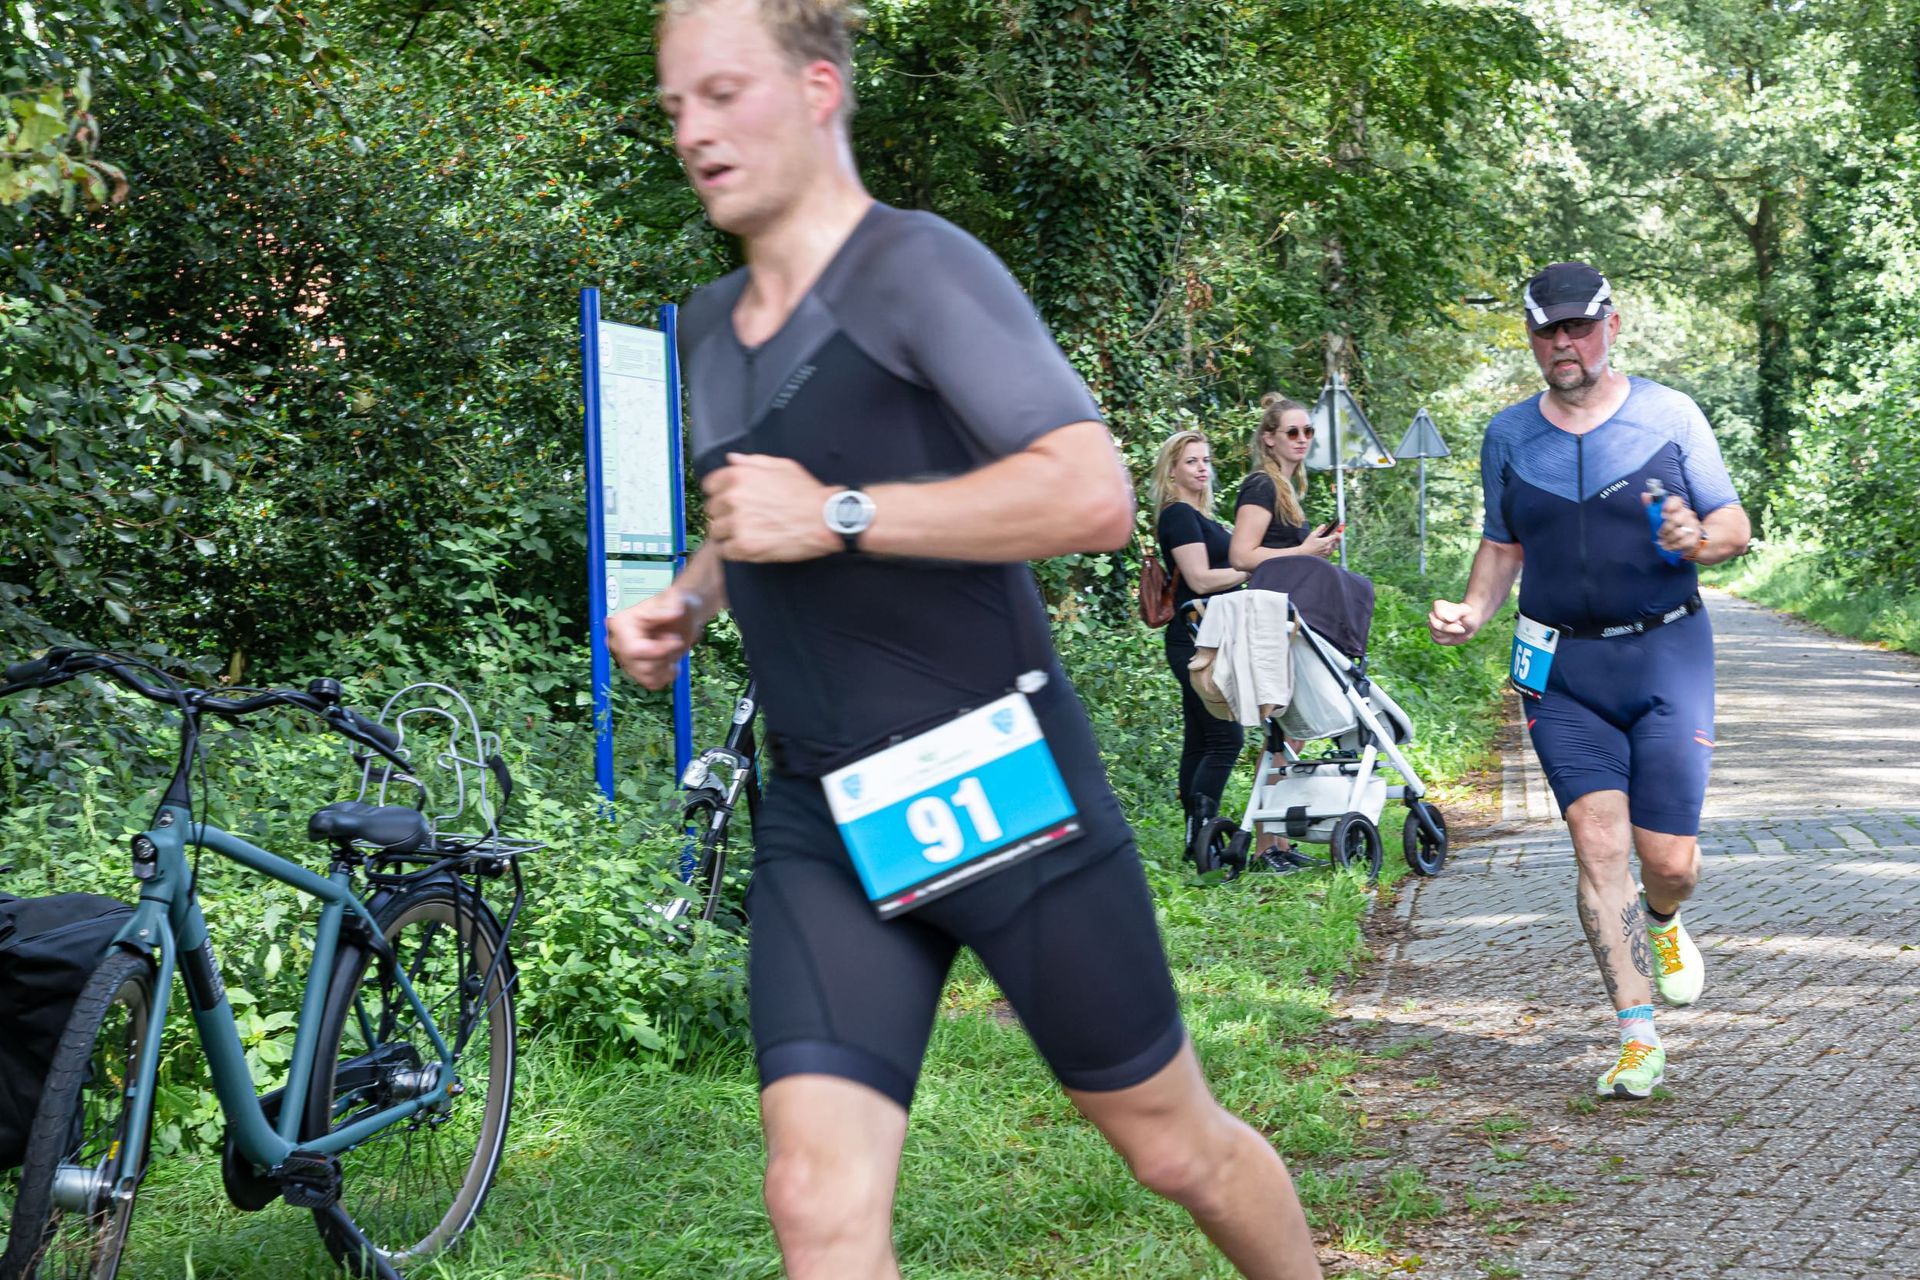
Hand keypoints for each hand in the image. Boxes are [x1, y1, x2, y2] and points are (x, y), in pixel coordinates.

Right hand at [608, 587, 705, 689]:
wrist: (681, 616)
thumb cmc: (675, 604)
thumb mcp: (675, 598)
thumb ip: (673, 604)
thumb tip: (675, 613)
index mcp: (620, 624)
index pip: (633, 650)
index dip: (659, 651)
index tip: (677, 640)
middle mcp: (617, 644)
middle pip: (641, 667)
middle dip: (665, 658)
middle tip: (676, 641)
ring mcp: (625, 659)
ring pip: (647, 677)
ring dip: (667, 667)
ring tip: (673, 650)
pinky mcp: (636, 671)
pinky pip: (651, 683)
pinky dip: (666, 675)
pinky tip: (671, 662)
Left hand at [703, 453, 840, 561]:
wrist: (825, 519)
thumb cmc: (807, 493)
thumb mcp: (782, 466)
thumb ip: (753, 462)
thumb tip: (732, 459)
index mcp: (739, 476)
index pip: (709, 486)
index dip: (720, 494)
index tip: (730, 501)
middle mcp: (734, 498)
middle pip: (711, 510)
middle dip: (725, 514)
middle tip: (744, 519)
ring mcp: (737, 523)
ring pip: (716, 531)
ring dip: (728, 534)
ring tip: (749, 533)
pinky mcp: (744, 546)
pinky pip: (725, 551)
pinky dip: (735, 551)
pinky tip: (751, 545)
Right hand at [1303, 526, 1340, 558]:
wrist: (1304, 554)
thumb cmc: (1307, 544)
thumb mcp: (1312, 534)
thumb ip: (1319, 529)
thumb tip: (1324, 525)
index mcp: (1326, 541)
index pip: (1336, 536)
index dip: (1337, 533)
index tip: (1337, 531)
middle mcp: (1328, 547)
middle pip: (1337, 541)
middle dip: (1337, 537)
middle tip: (1337, 534)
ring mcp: (1327, 552)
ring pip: (1335, 547)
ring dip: (1335, 543)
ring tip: (1333, 540)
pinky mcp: (1326, 556)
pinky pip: (1332, 551)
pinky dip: (1332, 548)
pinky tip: (1329, 546)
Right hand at [1429, 598, 1477, 645]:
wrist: (1469, 624)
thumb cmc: (1467, 615)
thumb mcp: (1466, 611)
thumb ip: (1457, 613)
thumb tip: (1448, 619)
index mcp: (1439, 605)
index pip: (1439, 614)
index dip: (1451, 620)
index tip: (1460, 620)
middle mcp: (1433, 615)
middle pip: (1436, 625)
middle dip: (1450, 629)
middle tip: (1461, 629)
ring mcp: (1432, 625)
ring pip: (1437, 633)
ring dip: (1450, 634)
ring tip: (1456, 630)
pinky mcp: (1434, 635)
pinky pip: (1438, 640)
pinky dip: (1448, 640)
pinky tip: (1453, 636)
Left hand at [1644, 492, 1704, 558]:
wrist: (1691, 539)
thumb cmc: (1672, 526)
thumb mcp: (1661, 516)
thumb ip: (1652, 506)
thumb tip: (1644, 494)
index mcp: (1679, 507)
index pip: (1676, 500)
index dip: (1669, 505)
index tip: (1662, 513)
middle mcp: (1687, 514)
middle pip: (1676, 519)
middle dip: (1665, 529)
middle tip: (1659, 534)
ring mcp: (1693, 526)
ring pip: (1678, 533)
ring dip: (1667, 539)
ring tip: (1662, 542)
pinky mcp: (1694, 538)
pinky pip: (1683, 543)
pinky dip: (1673, 546)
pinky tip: (1668, 547)